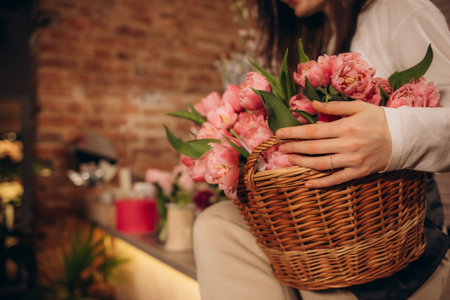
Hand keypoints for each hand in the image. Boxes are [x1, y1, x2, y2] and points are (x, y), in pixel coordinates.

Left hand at [276, 100, 391, 187]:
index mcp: (344, 127)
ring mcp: (351, 161)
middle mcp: (346, 145)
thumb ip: (334, 105)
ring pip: (321, 164)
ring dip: (302, 163)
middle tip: (279, 147)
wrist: (404, 138)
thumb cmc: (379, 120)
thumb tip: (313, 104)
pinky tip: (306, 183)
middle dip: (293, 147)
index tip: (279, 133)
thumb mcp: (359, 107)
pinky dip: (320, 183)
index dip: (293, 133)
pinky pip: (336, 180)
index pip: (312, 131)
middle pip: (312, 148)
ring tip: (289, 159)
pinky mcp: (358, 173)